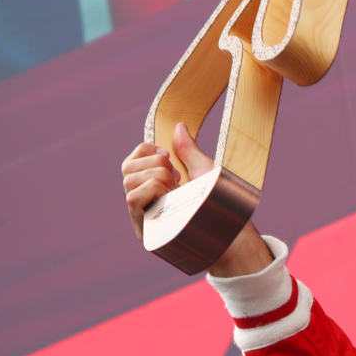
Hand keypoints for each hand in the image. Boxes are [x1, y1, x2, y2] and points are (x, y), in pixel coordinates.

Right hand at [121, 122, 271, 275]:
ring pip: (129, 180)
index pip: (130, 161)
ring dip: (158, 177)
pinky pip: (132, 198)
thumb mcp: (202, 169)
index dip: (147, 151)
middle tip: (177, 178)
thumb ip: (188, 150)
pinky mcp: (144, 229)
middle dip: (156, 164)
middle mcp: (142, 201)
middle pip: (126, 168)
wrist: (229, 229)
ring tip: (176, 190)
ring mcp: (142, 215)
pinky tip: (170, 198)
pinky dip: (153, 190)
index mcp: (151, 186)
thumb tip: (179, 125)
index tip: (170, 157)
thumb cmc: (218, 202)